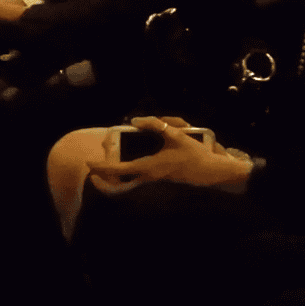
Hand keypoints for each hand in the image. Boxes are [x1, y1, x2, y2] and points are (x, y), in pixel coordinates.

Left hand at [86, 117, 251, 190]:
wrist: (215, 175)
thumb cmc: (195, 155)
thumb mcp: (176, 135)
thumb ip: (155, 125)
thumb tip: (135, 121)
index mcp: (149, 167)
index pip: (119, 170)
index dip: (102, 168)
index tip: (89, 165)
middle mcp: (149, 178)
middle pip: (121, 180)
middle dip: (107, 173)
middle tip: (98, 162)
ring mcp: (156, 184)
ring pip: (130, 182)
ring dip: (118, 174)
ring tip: (111, 161)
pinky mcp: (162, 184)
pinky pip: (141, 182)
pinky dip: (131, 176)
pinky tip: (131, 165)